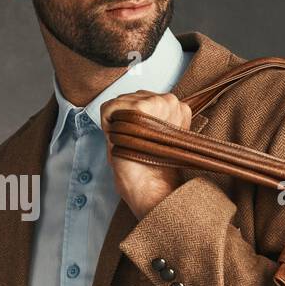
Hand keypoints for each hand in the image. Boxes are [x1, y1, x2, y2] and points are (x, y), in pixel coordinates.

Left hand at [100, 91, 192, 219]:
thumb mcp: (158, 139)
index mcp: (177, 109)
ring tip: (129, 142)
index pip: (146, 100)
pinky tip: (120, 137)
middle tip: (133, 141)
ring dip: (118, 121)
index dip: (134, 119)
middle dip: (127, 118)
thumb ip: (154, 119)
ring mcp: (157, 101)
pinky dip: (107, 122)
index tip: (139, 138)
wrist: (152, 187)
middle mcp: (170, 101)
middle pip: (133, 98)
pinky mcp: (141, 106)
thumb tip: (136, 107)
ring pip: (122, 101)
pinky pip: (111, 107)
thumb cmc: (153, 171)